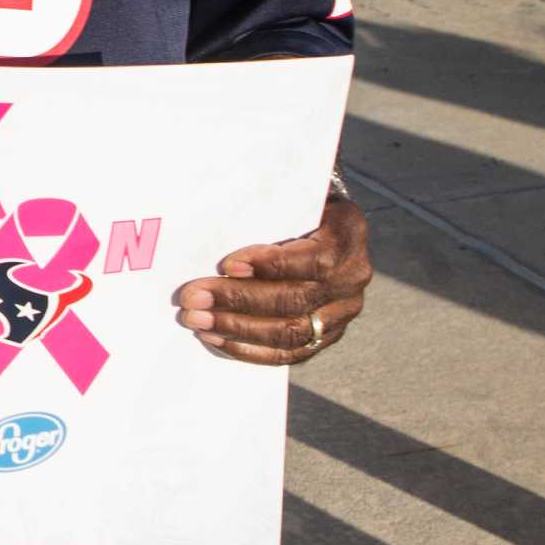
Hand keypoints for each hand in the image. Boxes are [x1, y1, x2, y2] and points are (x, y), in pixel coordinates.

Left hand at [175, 193, 371, 363]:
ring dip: (237, 328)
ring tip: (197, 320)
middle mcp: (352, 275)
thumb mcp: (291, 192)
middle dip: (237, 299)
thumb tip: (212, 214)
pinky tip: (216, 338)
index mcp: (347, 232)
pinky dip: (250, 349)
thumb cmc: (295, 202)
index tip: (226, 264)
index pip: (313, 259)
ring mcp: (343, 310)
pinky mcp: (328, 334)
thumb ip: (266, 203)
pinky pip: (290, 352)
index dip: (269, 265)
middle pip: (295, 298)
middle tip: (192, 298)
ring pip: (291, 331)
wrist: (322, 222)